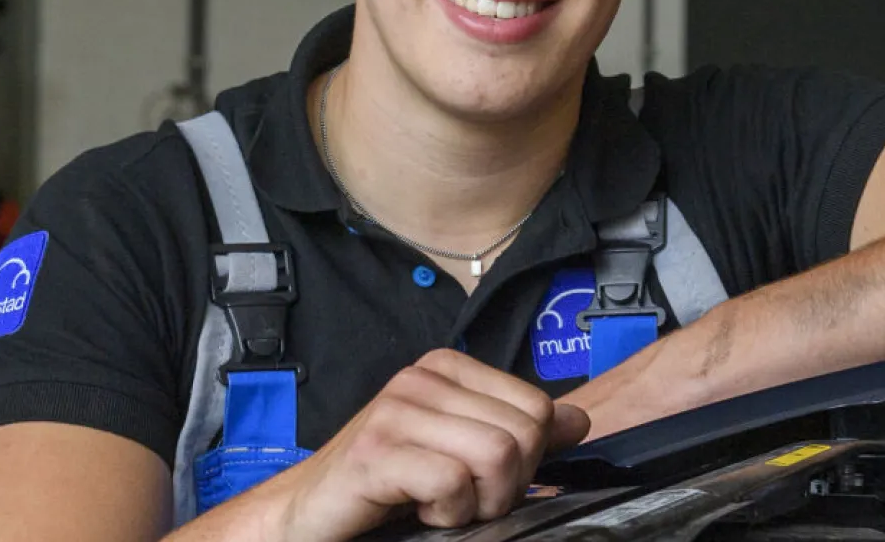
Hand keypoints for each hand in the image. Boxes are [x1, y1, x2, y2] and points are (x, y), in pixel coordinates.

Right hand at [265, 350, 590, 541]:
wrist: (306, 515)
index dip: (527, 461)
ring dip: (477, 502)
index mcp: (447, 369)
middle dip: (505, 486)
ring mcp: (396, 410)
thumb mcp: (459, 452)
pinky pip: (453, 482)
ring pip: (497, 456)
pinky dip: (447, 513)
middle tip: (460, 498)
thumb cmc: (384, 488)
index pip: (540, 407)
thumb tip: (579, 419)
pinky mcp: (376, 452)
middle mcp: (421, 378)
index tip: (482, 479)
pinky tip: (416, 509)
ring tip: (439, 504)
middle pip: (524, 434)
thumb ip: (517, 432)